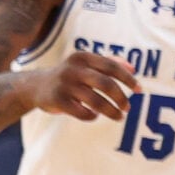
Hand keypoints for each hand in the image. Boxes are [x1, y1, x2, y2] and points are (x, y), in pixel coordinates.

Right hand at [24, 49, 139, 122]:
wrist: (35, 86)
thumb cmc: (69, 76)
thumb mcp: (85, 64)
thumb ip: (109, 63)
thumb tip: (133, 68)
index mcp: (83, 57)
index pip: (112, 66)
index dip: (128, 79)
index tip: (140, 90)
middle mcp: (73, 69)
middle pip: (106, 84)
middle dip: (121, 98)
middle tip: (128, 108)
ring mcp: (64, 85)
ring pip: (96, 101)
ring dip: (111, 111)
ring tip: (119, 117)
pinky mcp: (57, 100)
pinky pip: (82, 112)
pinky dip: (92, 116)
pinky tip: (93, 115)